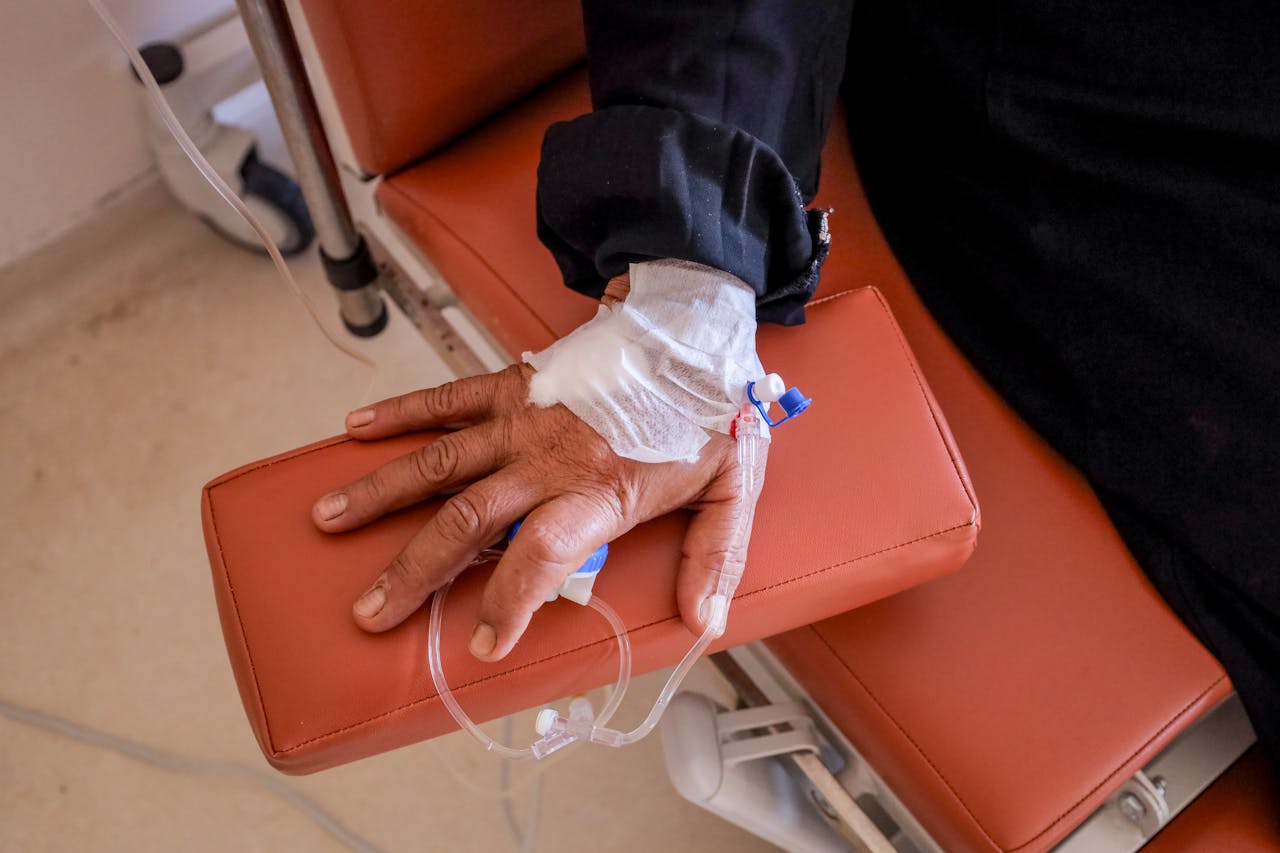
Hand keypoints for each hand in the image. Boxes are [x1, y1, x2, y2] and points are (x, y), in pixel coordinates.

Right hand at [313, 363, 765, 660]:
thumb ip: (713, 558)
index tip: (484, 644)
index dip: (510, 603)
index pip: (541, 555)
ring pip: (438, 462)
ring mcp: (522, 418)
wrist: (690, 331)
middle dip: (414, 571)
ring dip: (381, 494)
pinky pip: (447, 399)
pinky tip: (354, 431)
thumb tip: (704, 623)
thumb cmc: (705, 415)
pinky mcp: (511, 385)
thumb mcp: (731, 489)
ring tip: (327, 521)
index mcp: (599, 489)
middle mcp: (547, 458)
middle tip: (371, 612)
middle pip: (468, 520)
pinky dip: (401, 413)